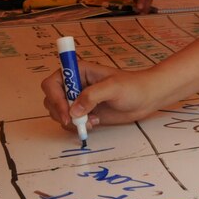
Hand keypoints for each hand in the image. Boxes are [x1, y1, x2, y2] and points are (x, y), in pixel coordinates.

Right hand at [41, 61, 160, 130]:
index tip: (66, 112)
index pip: (52, 82)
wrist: (146, 98)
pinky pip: (70, 122)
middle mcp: (75, 85)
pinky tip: (95, 123)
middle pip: (51, 99)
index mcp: (78, 71)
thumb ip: (92, 96)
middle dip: (60, 113)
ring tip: (92, 121)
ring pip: (58, 113)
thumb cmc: (133, 86)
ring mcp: (79, 100)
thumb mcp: (113, 87)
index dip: (54, 97)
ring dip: (70, 122)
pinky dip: (78, 126)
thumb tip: (73, 111)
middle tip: (77, 122)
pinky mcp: (85, 113)